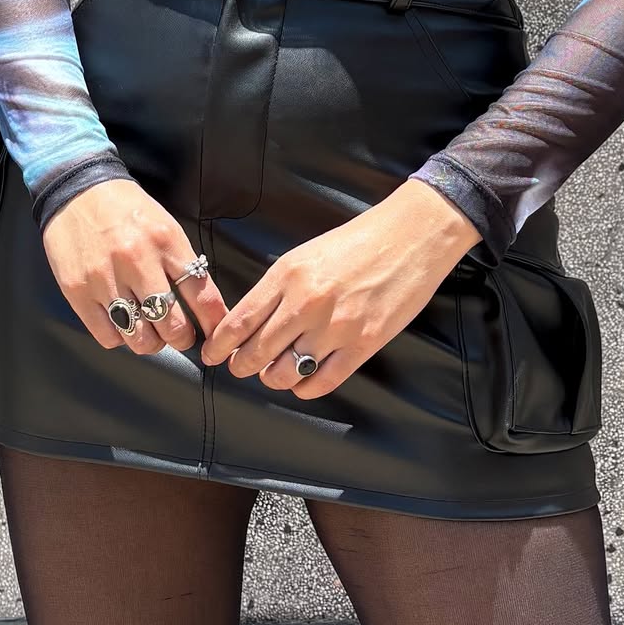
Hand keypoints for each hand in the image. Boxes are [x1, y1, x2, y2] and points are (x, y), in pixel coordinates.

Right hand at [42, 179, 228, 355]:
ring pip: (139, 338)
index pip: (201, 294)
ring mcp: (106, 279)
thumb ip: (181, 262)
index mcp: (165, 242)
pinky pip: (108, 335)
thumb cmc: (126, 210)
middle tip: (180, 336)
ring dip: (151, 343)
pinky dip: (120, 337)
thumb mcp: (165, 225)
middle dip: (182, 338)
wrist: (77, 191)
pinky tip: (122, 324)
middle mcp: (137, 262)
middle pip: (171, 325)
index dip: (213, 322)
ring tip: (151, 334)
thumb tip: (201, 304)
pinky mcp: (78, 292)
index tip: (216, 334)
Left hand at [199, 179, 481, 398]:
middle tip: (240, 367)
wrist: (411, 235)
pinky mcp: (364, 344)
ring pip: (285, 372)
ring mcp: (336, 327)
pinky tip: (302, 382)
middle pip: (256, 352)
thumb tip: (250, 321)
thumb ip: (278, 287)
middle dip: (242, 366)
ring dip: (273, 378)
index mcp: (288, 275)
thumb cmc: (358, 240)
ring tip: (273, 373)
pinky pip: (322, 382)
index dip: (219, 346)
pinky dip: (305, 389)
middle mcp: (307, 303)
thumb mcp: (306, 254)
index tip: (212, 354)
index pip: (239, 322)